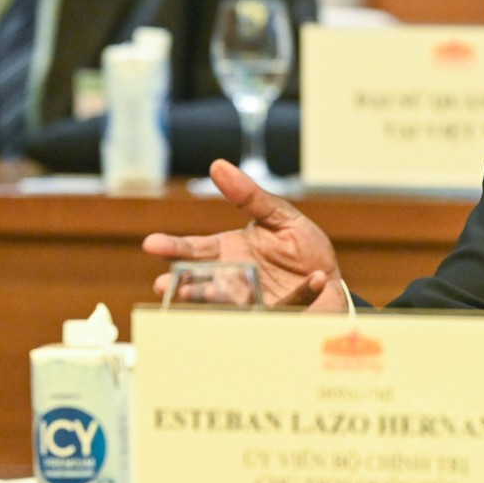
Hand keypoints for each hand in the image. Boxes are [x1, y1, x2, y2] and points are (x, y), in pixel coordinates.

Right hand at [143, 159, 349, 310]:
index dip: (173, 248)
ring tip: (210, 294)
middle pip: (201, 284)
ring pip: (229, 305)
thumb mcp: (279, 216)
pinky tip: (316, 280)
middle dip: (182, 286)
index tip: (152, 244)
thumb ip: (250, 196)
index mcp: (229, 254)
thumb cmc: (300, 249)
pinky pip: (289, 307)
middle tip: (165, 286)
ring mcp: (254, 302)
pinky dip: (303, 294)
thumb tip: (218, 166)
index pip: (194, 251)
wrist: (331, 280)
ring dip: (218, 300)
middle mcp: (234, 282)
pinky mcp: (282, 316)